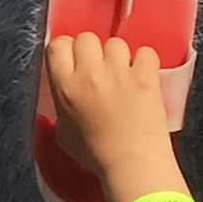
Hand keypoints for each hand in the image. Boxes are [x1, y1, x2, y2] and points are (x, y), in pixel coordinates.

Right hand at [44, 33, 176, 198]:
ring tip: (123, 75)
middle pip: (86, 38)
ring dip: (118, 56)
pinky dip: (144, 62)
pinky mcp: (145, 76)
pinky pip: (145, 52)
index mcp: (65, 87)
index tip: (72, 61)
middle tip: (98, 69)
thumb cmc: (95, 154)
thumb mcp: (63, 133)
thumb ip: (61, 107)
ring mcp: (119, 72)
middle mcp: (89, 73)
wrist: (132, 164)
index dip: (65, 50)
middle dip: (92, 50)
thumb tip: (65, 95)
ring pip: (115, 43)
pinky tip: (143, 76)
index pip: (57, 45)